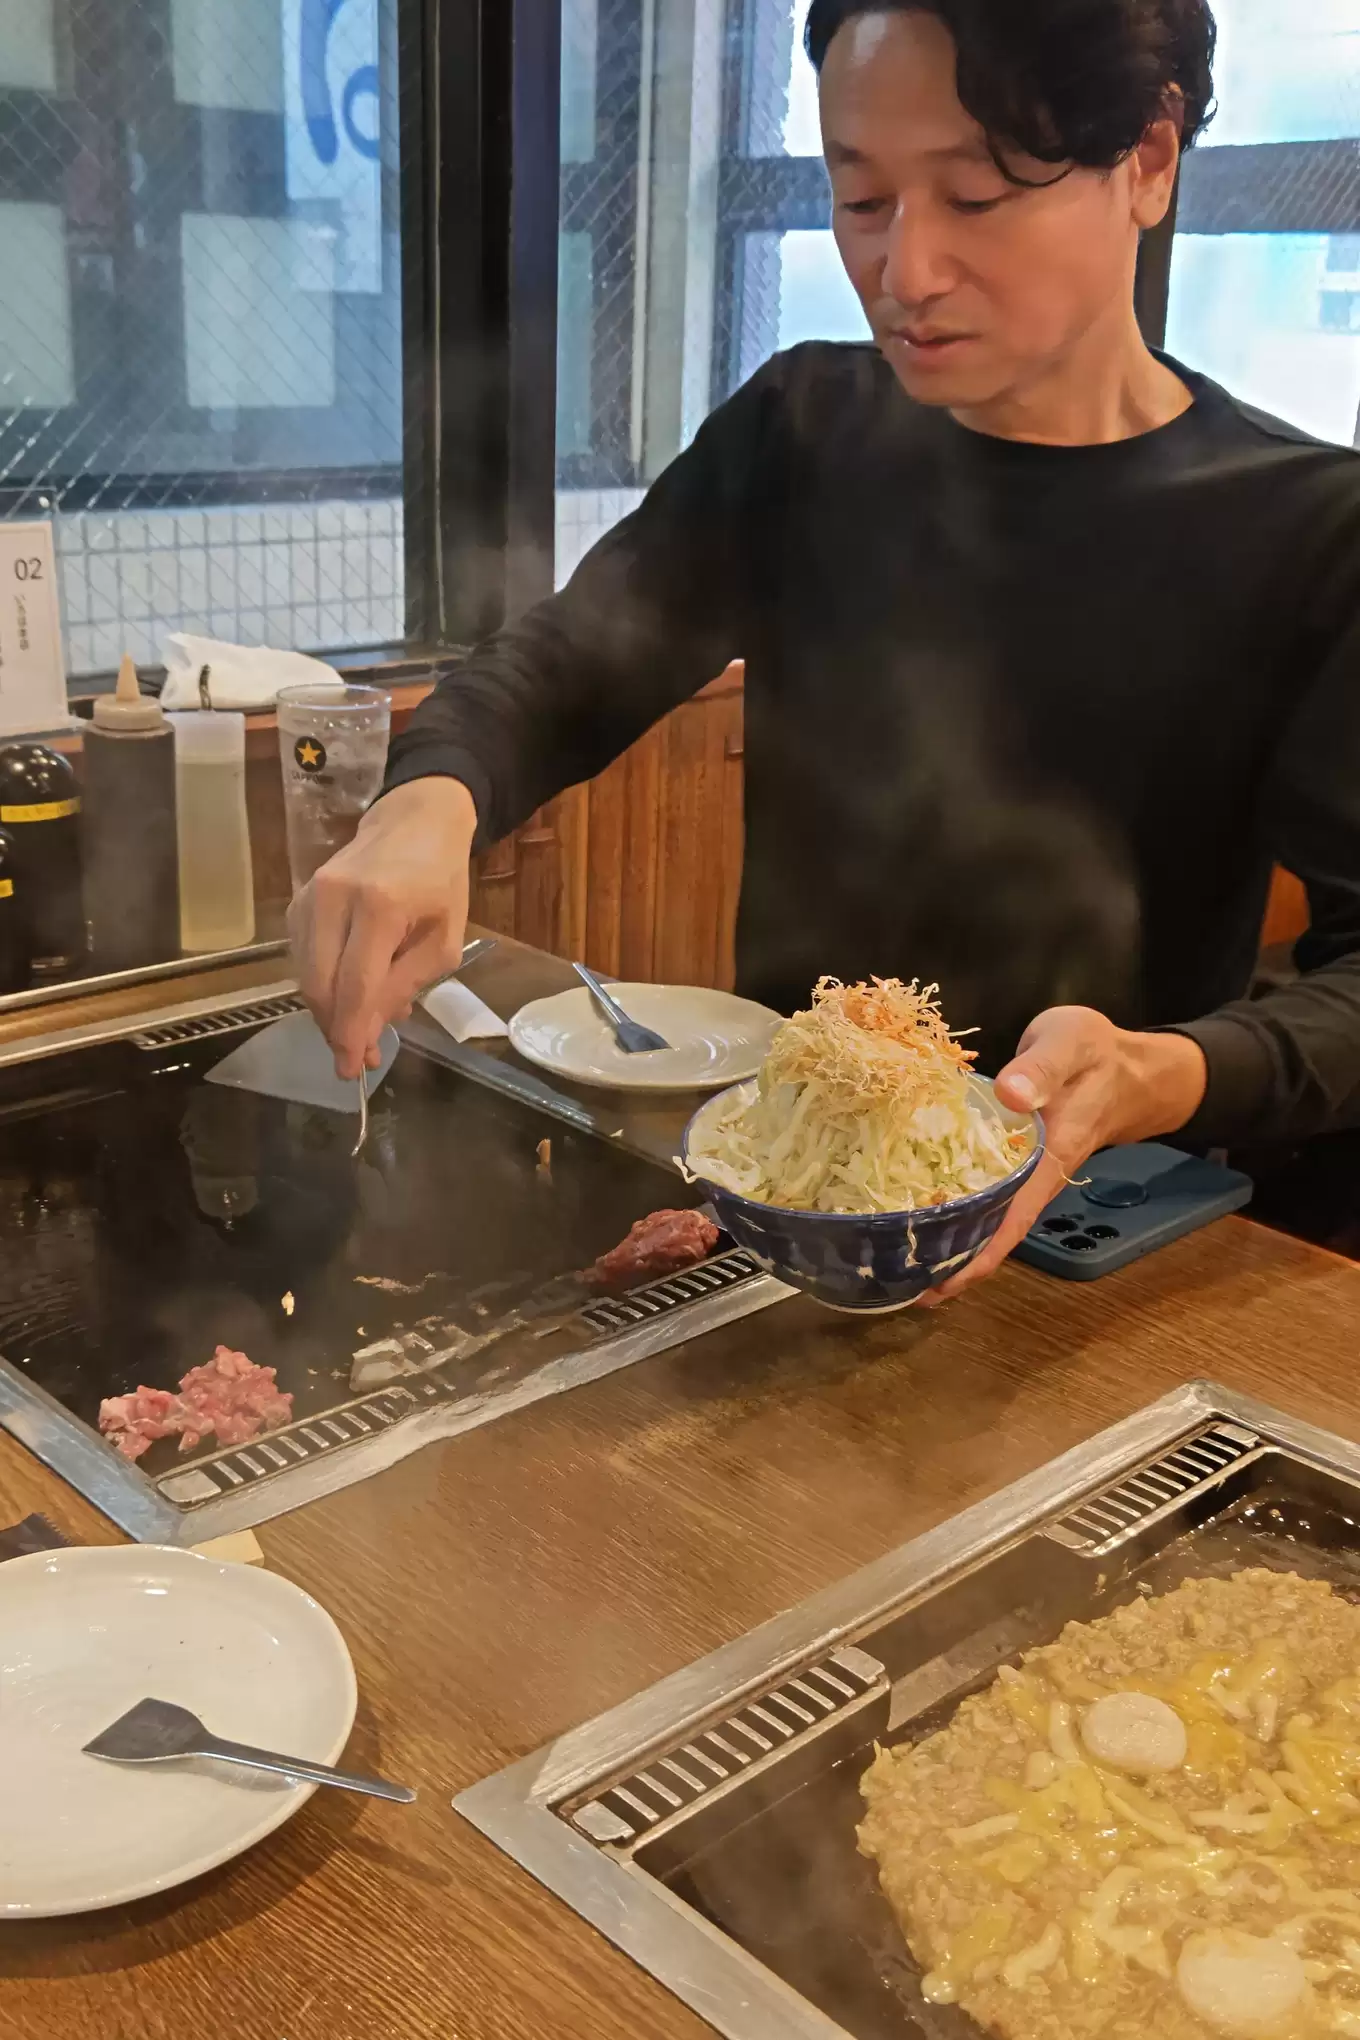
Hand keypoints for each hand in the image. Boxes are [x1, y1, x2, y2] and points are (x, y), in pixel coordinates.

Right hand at [288, 777, 477, 1079]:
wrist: (414, 823)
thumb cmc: (439, 882)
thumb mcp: (443, 940)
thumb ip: (405, 984)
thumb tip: (369, 1029)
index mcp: (379, 906)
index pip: (355, 985)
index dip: (351, 1033)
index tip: (352, 1069)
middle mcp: (334, 898)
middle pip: (320, 984)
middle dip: (336, 1029)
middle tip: (358, 1059)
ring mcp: (310, 896)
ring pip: (305, 975)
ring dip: (329, 1012)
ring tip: (361, 1031)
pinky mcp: (299, 900)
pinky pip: (302, 957)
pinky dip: (323, 985)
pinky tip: (350, 996)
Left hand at [927, 1007, 1208, 1305]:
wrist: (1128, 1064)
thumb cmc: (1095, 1051)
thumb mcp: (1070, 1043)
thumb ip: (1042, 1067)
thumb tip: (1010, 1096)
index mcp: (1053, 1154)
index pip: (1014, 1218)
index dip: (978, 1254)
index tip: (940, 1285)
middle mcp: (1040, 1174)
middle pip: (997, 1231)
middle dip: (955, 1263)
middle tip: (902, 1286)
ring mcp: (1030, 1172)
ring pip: (991, 1218)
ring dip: (954, 1241)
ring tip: (905, 1264)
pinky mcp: (1020, 1160)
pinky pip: (989, 1195)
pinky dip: (959, 1210)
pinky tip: (927, 1214)